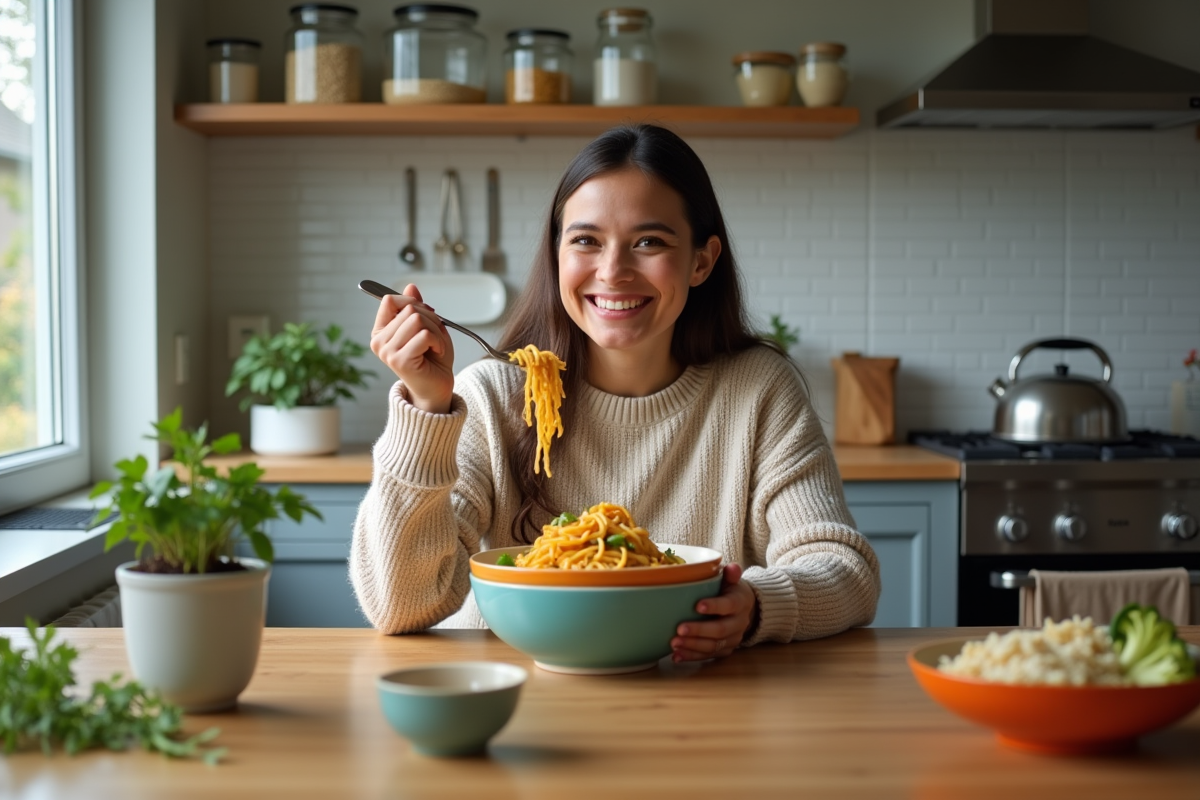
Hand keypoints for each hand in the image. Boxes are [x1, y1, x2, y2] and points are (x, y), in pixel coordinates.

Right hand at [369, 283, 454, 413]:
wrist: (437, 389)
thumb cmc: (432, 359)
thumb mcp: (426, 327)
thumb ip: (416, 308)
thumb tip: (411, 287)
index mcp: (381, 332)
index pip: (389, 299)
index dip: (412, 302)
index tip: (425, 316)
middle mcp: (379, 342)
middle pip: (408, 308)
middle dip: (430, 318)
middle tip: (435, 336)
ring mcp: (388, 352)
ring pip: (417, 319)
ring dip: (436, 330)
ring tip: (436, 345)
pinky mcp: (400, 361)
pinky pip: (425, 335)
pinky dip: (438, 341)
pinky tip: (437, 352)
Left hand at [670, 563, 757, 662]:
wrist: (744, 610)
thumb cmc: (730, 591)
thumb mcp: (732, 580)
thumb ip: (731, 574)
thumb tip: (732, 567)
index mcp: (739, 603)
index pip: (729, 605)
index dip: (714, 606)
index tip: (697, 606)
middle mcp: (738, 623)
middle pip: (720, 630)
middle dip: (699, 631)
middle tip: (680, 629)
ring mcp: (732, 639)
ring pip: (713, 646)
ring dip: (693, 646)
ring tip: (674, 643)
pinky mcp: (724, 650)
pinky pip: (708, 656)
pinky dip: (691, 657)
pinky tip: (676, 656)